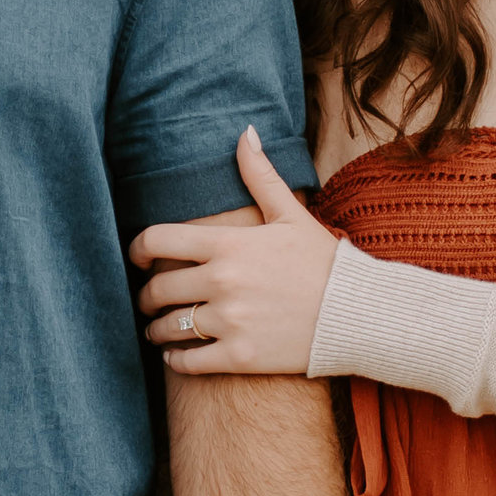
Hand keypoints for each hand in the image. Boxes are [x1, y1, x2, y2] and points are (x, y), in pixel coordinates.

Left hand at [132, 128, 339, 375]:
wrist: (358, 313)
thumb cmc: (324, 261)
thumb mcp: (291, 214)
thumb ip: (260, 175)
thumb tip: (245, 132)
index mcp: (229, 244)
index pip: (158, 240)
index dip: (137, 249)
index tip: (137, 258)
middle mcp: (222, 282)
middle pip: (158, 288)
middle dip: (145, 295)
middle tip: (147, 300)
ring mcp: (230, 321)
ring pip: (168, 327)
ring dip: (156, 329)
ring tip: (158, 330)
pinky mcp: (240, 356)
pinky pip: (188, 362)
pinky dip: (175, 360)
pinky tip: (176, 356)